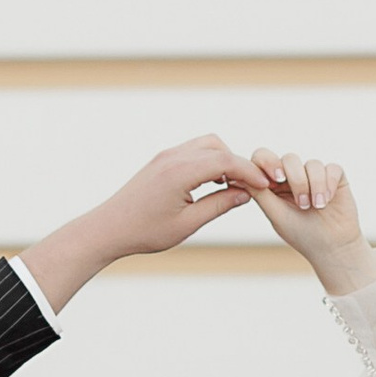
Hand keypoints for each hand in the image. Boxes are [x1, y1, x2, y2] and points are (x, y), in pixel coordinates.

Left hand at [18, 138, 259, 312]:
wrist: (109, 227)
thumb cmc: (145, 231)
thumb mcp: (187, 224)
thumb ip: (219, 206)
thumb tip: (246, 194)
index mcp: (180, 172)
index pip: (226, 161)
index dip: (250, 172)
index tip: (265, 186)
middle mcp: (173, 157)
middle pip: (219, 147)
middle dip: (240, 164)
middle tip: (253, 186)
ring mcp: (166, 156)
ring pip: (207, 145)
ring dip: (224, 160)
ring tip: (234, 185)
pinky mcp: (162, 160)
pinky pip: (194, 151)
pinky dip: (210, 161)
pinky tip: (214, 183)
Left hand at [242, 148, 375, 295]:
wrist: (332, 248)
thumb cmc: (301, 233)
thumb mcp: (275, 214)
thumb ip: (259, 192)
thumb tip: (236, 175)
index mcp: (274, 183)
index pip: (264, 158)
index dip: (267, 162)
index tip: (276, 178)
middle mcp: (293, 175)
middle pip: (289, 159)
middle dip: (296, 180)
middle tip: (301, 203)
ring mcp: (314, 174)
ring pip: (312, 164)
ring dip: (314, 186)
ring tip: (316, 206)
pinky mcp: (335, 176)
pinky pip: (331, 168)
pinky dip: (328, 184)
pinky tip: (327, 201)